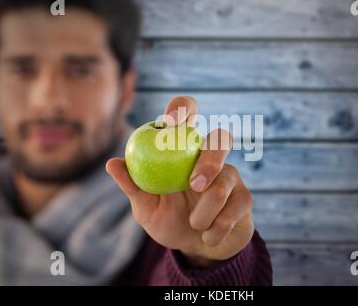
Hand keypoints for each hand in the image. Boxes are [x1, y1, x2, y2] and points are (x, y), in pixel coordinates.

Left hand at [106, 96, 253, 267]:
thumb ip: (134, 186)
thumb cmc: (170, 220)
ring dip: (204, 213)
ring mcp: (231, 176)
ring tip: (194, 224)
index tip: (169, 123)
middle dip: (209, 161)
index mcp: (184, 151)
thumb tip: (112, 163)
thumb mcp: (146, 207)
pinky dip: (215, 230)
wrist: (197, 248)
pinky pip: (233, 211)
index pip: (188, 114)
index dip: (182, 109)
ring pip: (223, 184)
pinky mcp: (245, 197)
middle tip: (194, 184)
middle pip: (221, 138)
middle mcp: (210, 157)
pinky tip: (208, 236)